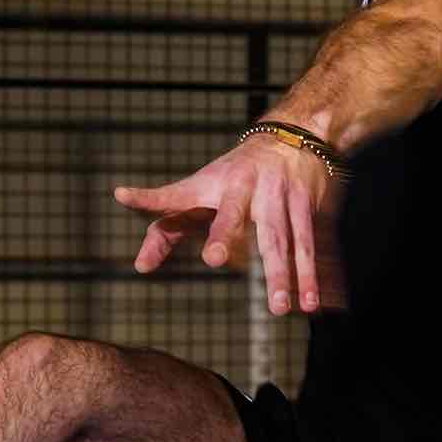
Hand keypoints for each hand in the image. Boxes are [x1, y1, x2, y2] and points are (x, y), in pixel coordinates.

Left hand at [113, 134, 335, 315]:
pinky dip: (318, 274)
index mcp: (213, 185)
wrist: (295, 134)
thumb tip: (140, 267)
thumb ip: (168, 229)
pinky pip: (313, 244)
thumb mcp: (200, 192)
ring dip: (286, 274)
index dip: (151, 198)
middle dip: (225, 233)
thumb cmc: (234, 175)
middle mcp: (246, 187)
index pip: (176, 195)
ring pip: (283, 238)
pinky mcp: (309, 206)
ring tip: (284, 308)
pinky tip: (318, 303)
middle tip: (214, 258)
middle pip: (234, 214)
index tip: (123, 195)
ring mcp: (280, 195)